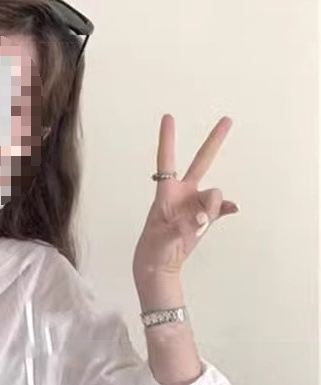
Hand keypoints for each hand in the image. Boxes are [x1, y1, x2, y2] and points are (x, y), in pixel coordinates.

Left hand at [133, 114, 239, 285]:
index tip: (168, 117)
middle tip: (228, 119)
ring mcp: (196, 204)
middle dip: (214, 141)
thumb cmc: (152, 250)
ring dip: (211, 208)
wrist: (160, 267)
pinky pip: (222, 208)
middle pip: (201, 162)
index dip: (167, 139)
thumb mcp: (162, 238)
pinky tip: (233, 210)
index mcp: (165, 193)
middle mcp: (183, 194)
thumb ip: (184, 226)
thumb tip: (203, 219)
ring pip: (214, 194)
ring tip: (199, 227)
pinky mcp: (205, 217)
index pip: (166, 161)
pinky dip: (226, 208)